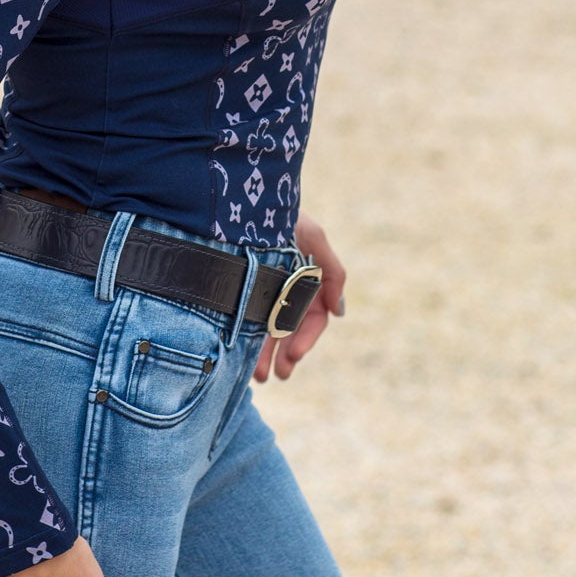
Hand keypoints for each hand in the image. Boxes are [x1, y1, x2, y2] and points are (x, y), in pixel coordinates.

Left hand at [252, 212, 346, 383]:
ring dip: (263, 356)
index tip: (293, 355)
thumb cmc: (281, 214)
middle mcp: (284, 289)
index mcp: (306, 280)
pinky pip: (240, 321)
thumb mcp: (313, 236)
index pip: (312, 319)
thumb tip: (339, 311)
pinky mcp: (235, 291)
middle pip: (288, 331)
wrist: (241, 198)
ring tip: (258, 377)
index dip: (306, 339)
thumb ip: (332, 271)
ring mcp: (259, 291)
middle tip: (277, 376)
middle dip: (285, 355)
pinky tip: (239, 360)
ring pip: (264, 332)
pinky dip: (243, 342)